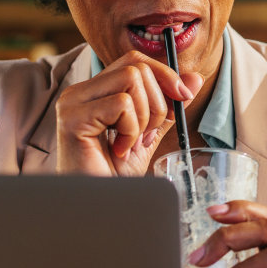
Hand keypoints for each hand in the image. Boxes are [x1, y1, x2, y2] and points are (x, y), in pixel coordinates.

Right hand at [53, 51, 203, 176]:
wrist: (98, 206)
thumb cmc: (115, 174)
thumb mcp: (149, 135)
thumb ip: (167, 106)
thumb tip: (193, 78)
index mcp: (94, 92)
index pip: (135, 61)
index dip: (165, 75)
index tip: (182, 98)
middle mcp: (79, 92)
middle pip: (137, 68)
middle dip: (156, 103)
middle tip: (145, 135)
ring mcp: (72, 103)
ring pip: (132, 80)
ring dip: (143, 117)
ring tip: (130, 144)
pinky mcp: (72, 118)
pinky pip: (122, 104)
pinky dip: (131, 129)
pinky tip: (119, 150)